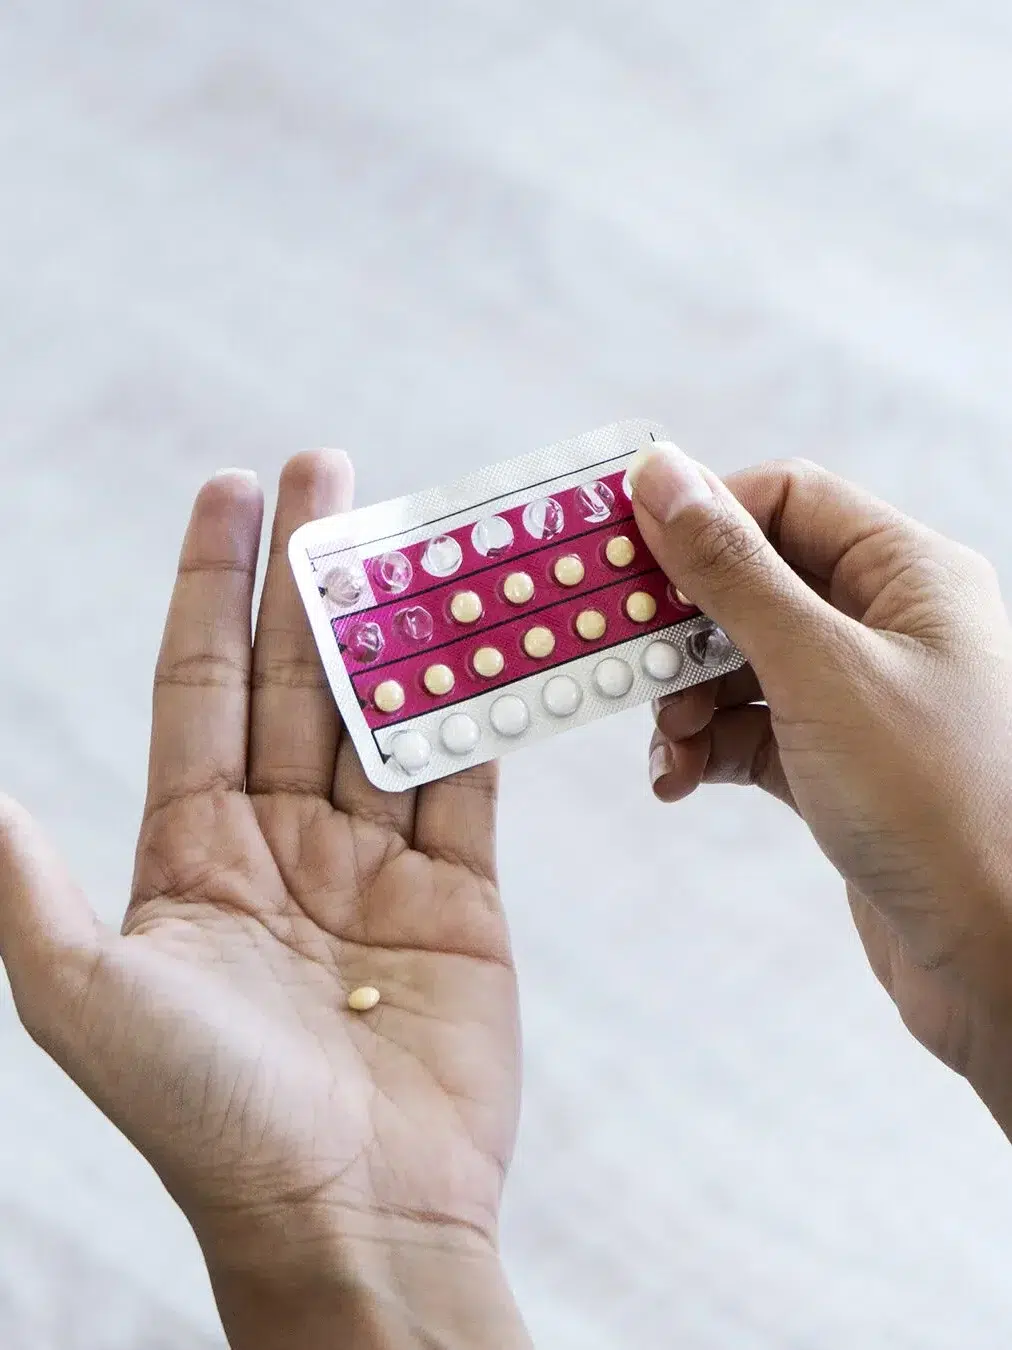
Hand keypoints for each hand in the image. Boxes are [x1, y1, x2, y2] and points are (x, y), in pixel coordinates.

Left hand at [0, 453, 530, 1348]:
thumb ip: (28, 890)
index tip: (231, 490)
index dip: (211, 585)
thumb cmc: (209, 1120)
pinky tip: (485, 635)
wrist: (354, 1221)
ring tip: (416, 526)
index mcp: (192, 853)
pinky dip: (478, 704)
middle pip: (297, 678)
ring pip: (386, 711)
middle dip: (311, 572)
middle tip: (331, 466)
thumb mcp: (88, 997)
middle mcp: (282, 844)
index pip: (200, 686)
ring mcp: (375, 864)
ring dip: (399, 621)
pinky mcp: (460, 894)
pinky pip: (466, 775)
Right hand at [629, 443, 1011, 1131]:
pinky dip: (708, 747)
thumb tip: (660, 474)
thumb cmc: (935, 800)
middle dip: (683, 626)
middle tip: (628, 662)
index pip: (784, 500)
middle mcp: (886, 624)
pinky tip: (682, 780)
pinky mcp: (838, 764)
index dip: (699, 518)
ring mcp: (861, 697)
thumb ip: (731, 570)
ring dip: (687, 698)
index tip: (621, 556)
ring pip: (742, 662)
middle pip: (753, 583)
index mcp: (906, 573)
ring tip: (671, 745)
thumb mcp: (817, 668)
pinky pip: (751, 729)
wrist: (996, 959)